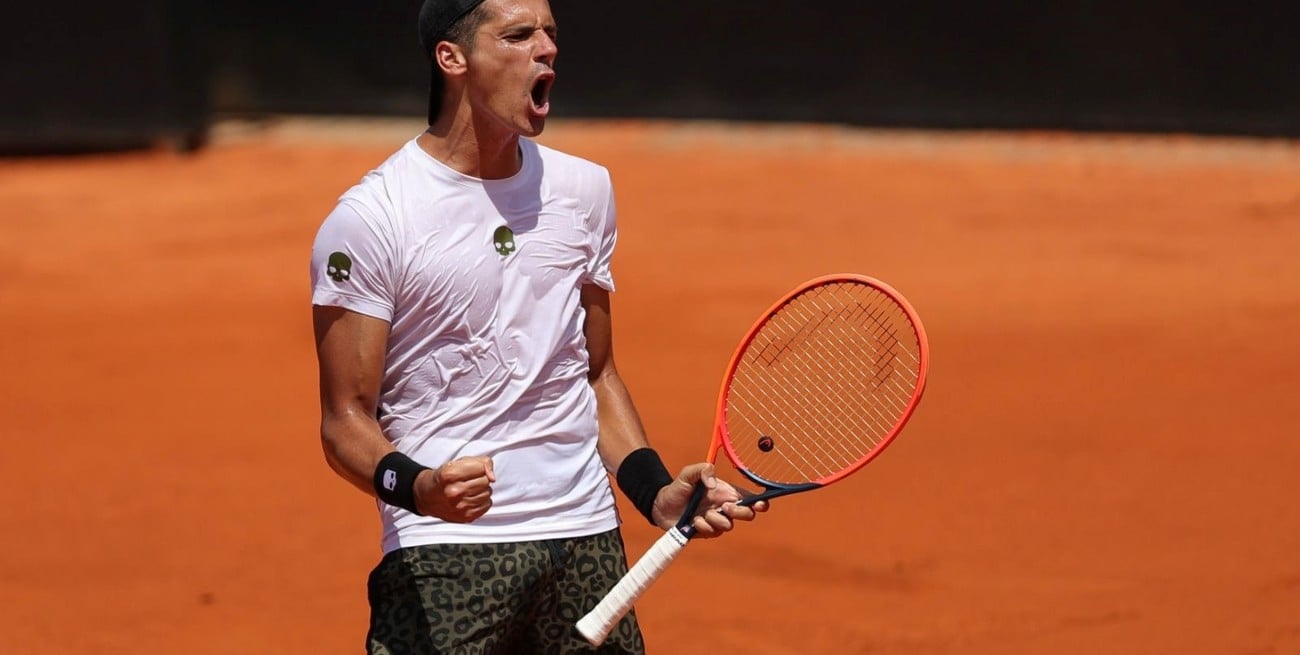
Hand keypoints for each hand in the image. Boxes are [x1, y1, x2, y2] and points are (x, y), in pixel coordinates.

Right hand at [414, 456, 495, 521]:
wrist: (428, 496)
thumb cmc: (446, 477)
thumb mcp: (460, 462)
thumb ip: (482, 462)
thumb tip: (492, 478)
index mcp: (450, 474)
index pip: (482, 468)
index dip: (479, 468)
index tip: (470, 471)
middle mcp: (454, 491)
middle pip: (485, 481)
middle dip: (480, 479)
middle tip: (468, 481)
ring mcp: (460, 506)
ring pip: (488, 493)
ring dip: (482, 490)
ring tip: (469, 490)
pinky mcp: (466, 517)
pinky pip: (487, 505)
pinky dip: (482, 501)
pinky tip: (471, 499)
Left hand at [651, 463, 767, 537]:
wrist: (661, 506)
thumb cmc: (677, 488)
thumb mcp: (688, 473)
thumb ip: (702, 470)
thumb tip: (713, 483)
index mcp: (726, 492)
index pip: (750, 498)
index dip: (760, 503)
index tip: (759, 504)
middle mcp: (725, 507)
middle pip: (747, 515)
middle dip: (739, 512)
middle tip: (723, 507)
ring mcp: (717, 520)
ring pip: (729, 526)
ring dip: (715, 519)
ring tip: (701, 513)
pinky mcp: (707, 531)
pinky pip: (713, 533)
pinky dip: (704, 526)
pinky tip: (694, 521)